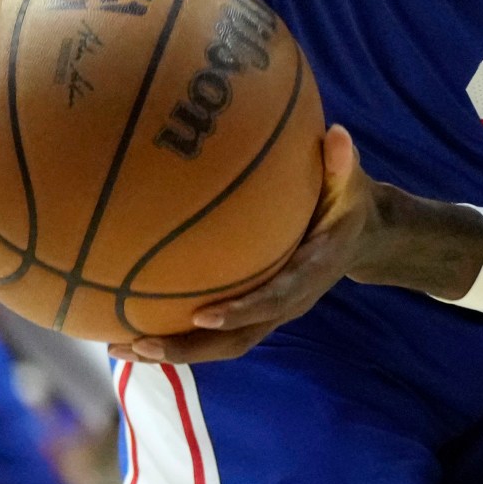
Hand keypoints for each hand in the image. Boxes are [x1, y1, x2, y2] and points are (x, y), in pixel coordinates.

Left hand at [111, 126, 375, 364]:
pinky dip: (175, 331)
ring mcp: (268, 312)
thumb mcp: (352, 182)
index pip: (275, 299)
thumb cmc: (348, 203)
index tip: (203, 314)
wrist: (362, 236)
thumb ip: (344, 162)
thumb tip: (336, 134)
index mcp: (310, 275)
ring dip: (173, 349)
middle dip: (189, 348)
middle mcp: (287, 303)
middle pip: (236, 338)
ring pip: (220, 342)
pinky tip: (130, 321)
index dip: (242, 311)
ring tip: (119, 346)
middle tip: (140, 344)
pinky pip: (213, 328)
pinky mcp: (253, 309)